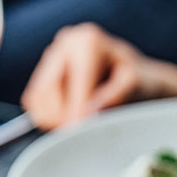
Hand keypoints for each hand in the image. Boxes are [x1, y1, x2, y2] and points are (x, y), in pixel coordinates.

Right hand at [21, 23, 176, 129]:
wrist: (137, 81)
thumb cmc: (141, 83)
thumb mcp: (136, 88)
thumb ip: (114, 97)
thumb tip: (87, 113)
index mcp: (89, 41)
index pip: (77, 84)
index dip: (79, 114)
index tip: (85, 135)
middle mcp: (66, 41)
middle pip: (49, 93)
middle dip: (66, 118)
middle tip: (86, 133)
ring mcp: (52, 56)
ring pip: (38, 100)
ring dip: (56, 119)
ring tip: (83, 122)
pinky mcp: (42, 73)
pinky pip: (34, 104)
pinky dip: (49, 117)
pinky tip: (72, 116)